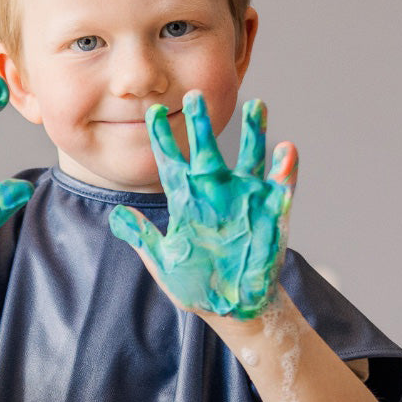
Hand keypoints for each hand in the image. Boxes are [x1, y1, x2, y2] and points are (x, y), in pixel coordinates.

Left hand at [109, 95, 297, 318]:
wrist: (231, 305)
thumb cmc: (195, 285)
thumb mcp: (163, 262)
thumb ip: (142, 237)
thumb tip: (115, 216)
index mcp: (187, 201)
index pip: (171, 162)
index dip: (161, 138)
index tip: (150, 112)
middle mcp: (215, 192)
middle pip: (208, 150)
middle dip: (202, 124)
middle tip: (195, 96)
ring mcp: (245, 199)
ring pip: (250, 157)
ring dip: (254, 133)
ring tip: (256, 105)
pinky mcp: (272, 213)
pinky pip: (281, 185)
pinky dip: (285, 169)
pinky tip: (286, 150)